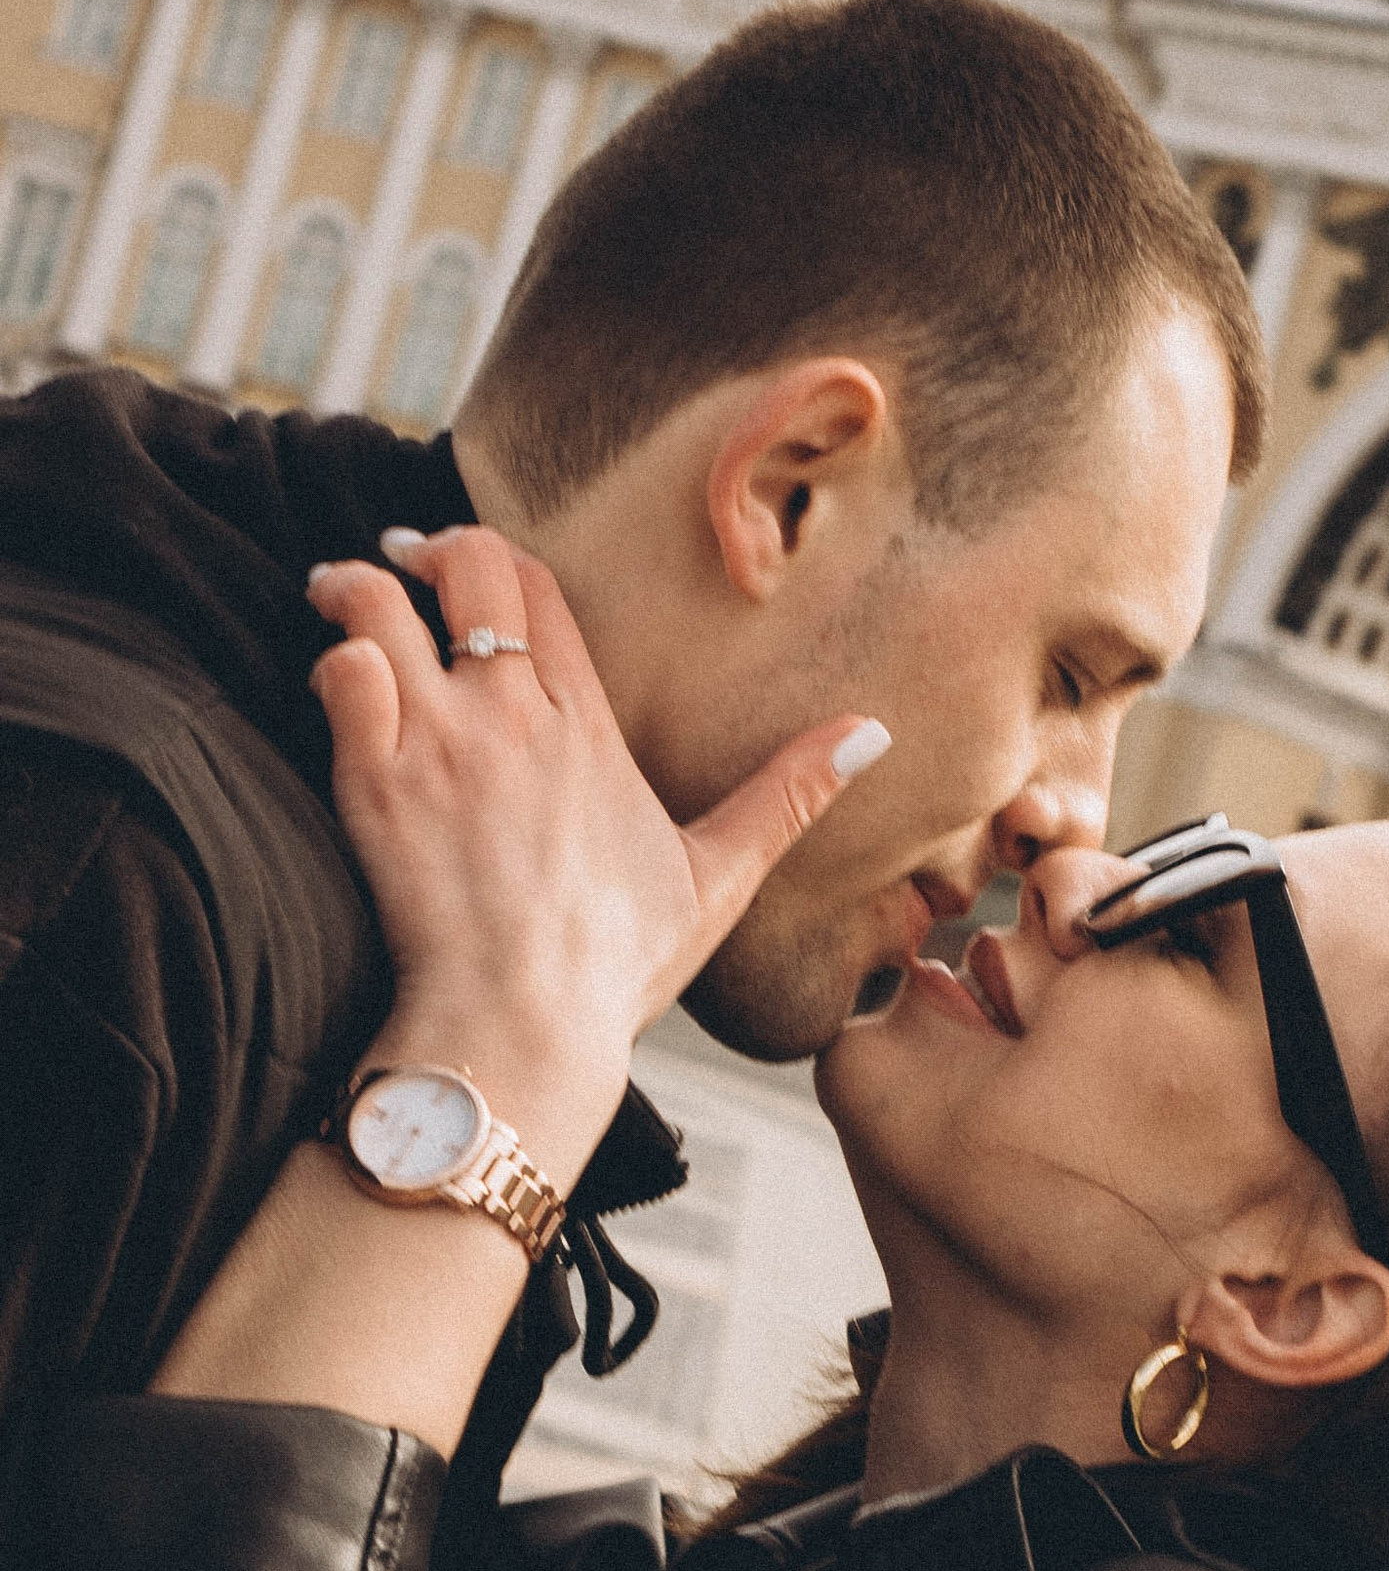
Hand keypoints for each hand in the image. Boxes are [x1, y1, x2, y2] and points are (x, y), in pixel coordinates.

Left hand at [305, 526, 886, 1176]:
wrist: (521, 1024)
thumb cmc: (614, 965)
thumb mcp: (719, 876)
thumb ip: (789, 793)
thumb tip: (874, 732)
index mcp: (590, 729)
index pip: (541, 590)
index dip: (499, 559)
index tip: (465, 563)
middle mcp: (516, 716)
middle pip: (470, 569)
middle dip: (433, 547)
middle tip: (403, 557)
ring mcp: (442, 743)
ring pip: (383, 603)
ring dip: (357, 585)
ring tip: (339, 591)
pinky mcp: (376, 782)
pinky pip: (343, 671)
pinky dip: (333, 655)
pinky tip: (331, 669)